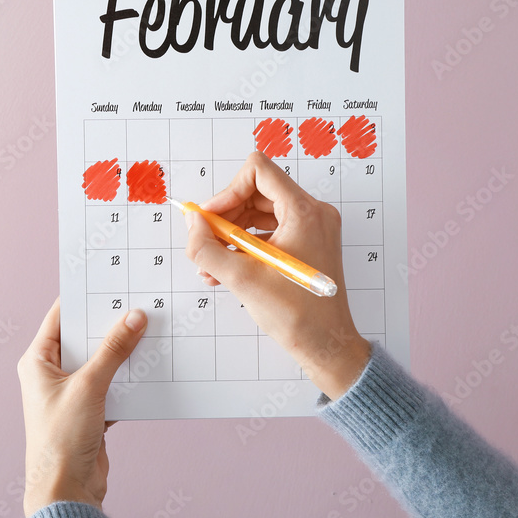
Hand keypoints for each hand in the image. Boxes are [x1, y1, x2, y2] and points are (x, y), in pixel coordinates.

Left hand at [16, 297, 146, 517]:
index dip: (85, 297)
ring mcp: (72, 392)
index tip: (110, 282)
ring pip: (102, 360)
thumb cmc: (61, 439)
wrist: (67, 489)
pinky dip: (129, 376)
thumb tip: (133, 318)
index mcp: (38, 361)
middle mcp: (52, 373)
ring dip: (124, 350)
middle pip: (85, 337)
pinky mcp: (90, 410)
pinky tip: (150, 366)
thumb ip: (113, 350)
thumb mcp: (90, 385)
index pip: (61, 316)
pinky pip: (113, 383)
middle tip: (138, 303)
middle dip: (111, 323)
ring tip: (149, 331)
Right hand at [185, 151, 371, 399]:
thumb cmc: (297, 315)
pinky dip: (246, 244)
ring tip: (211, 262)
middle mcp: (313, 213)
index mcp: (304, 212)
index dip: (228, 190)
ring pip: (261, 212)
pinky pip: (271, 231)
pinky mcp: (308, 244)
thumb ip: (207, 247)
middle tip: (205, 241)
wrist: (326, 346)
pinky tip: (225, 269)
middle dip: (226, 215)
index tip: (210, 217)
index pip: (258, 171)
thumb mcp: (241, 279)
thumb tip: (191, 222)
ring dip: (232, 233)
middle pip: (257, 192)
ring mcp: (312, 228)